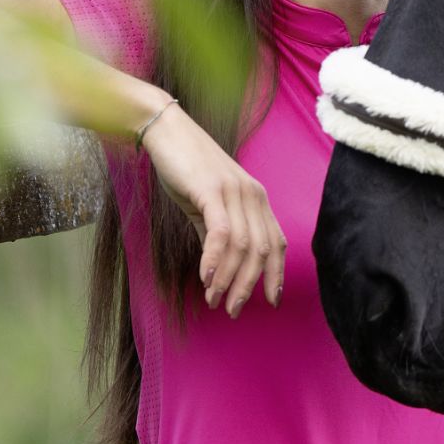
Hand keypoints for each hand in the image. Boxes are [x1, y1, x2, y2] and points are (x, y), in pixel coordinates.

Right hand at [140, 101, 286, 316]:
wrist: (166, 133)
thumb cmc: (186, 169)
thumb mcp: (208, 205)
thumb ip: (217, 235)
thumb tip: (219, 270)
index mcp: (257, 198)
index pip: (276, 242)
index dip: (276, 274)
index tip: (272, 302)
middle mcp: (252, 194)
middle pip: (262, 249)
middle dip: (250, 285)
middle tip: (234, 311)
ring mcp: (234, 191)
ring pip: (242, 246)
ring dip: (229, 280)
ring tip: (215, 301)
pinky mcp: (212, 190)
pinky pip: (221, 232)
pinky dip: (215, 260)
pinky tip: (206, 279)